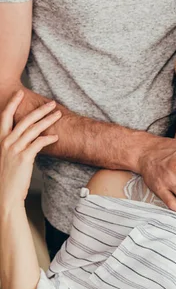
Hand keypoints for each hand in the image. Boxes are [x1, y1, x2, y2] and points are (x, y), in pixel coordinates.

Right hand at [0, 90, 60, 207]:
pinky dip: (48, 138)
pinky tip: (55, 137)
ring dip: (48, 120)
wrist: (6, 195)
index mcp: (0, 140)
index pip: (4, 117)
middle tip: (52, 103)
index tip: (20, 93)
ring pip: (34, 129)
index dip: (12, 103)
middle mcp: (6, 142)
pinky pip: (38, 143)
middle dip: (39, 110)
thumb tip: (30, 135)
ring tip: (58, 115)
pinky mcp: (24, 157)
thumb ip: (15, 144)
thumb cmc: (8, 177)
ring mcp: (14, 149)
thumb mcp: (7, 156)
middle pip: (24, 120)